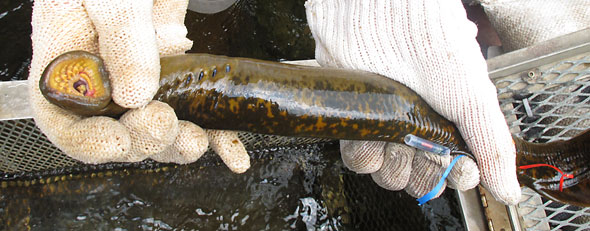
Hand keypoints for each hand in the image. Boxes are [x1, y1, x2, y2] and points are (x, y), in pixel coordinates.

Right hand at [29, 0, 249, 172]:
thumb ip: (122, 36)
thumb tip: (135, 94)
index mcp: (69, 59)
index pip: (63, 118)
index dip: (87, 140)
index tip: (117, 140)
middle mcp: (107, 78)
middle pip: (117, 131)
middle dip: (144, 138)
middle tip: (163, 123)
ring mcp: (146, 82)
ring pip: (158, 132)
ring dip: (178, 144)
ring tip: (196, 139)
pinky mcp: (182, 78)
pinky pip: (197, 115)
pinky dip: (217, 136)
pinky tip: (233, 155)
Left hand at [305, 0, 520, 203]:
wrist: (385, 16)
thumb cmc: (433, 45)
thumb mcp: (473, 98)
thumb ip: (491, 146)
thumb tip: (508, 190)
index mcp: (446, 122)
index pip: (451, 169)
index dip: (455, 176)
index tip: (461, 171)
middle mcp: (416, 125)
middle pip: (417, 177)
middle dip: (423, 173)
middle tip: (424, 151)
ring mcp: (385, 123)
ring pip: (386, 172)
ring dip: (392, 166)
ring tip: (397, 140)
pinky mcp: (356, 116)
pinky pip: (357, 155)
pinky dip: (364, 153)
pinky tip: (373, 134)